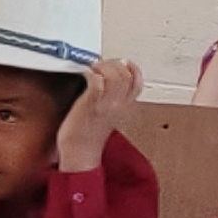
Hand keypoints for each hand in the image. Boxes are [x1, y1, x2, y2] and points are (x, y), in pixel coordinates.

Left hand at [56, 54, 140, 171]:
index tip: (119, 63)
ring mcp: (104, 104)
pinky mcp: (89, 105)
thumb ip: (110, 99)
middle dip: (113, 63)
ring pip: (115, 75)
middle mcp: (117, 104)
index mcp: (123, 106)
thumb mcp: (107, 114)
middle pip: (126, 74)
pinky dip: (92, 74)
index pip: (137, 81)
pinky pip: (97, 83)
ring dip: (103, 66)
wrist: (80, 154)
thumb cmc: (88, 135)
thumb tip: (103, 81)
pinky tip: (86, 76)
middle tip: (100, 65)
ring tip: (93, 69)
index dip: (131, 67)